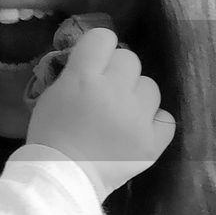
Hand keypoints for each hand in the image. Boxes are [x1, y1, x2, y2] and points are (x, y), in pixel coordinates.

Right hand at [26, 27, 174, 198]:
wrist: (62, 178)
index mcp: (84, 77)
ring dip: (136, 96)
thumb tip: (95, 62)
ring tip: (122, 115)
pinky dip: (154, 122)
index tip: (94, 62)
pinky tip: (139, 130)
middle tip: (105, 93)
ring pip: (150, 86)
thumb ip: (75, 73)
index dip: (99, 48)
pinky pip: (166, 118)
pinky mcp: (153, 141)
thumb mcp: (52, 94)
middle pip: (129, 59)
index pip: (104, 37)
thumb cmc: (49, 135)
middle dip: (117, 72)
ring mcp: (138, 117)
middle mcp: (115, 90)